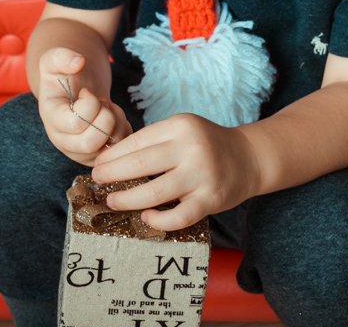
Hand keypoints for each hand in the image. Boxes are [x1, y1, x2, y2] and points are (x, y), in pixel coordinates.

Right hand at [36, 47, 131, 165]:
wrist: (77, 85)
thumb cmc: (66, 73)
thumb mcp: (55, 59)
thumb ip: (62, 56)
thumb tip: (78, 61)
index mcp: (51, 120)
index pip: (75, 124)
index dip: (90, 104)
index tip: (87, 92)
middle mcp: (63, 141)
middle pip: (91, 143)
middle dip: (105, 117)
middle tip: (102, 101)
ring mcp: (81, 151)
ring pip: (109, 147)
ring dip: (116, 121)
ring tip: (106, 107)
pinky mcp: (98, 153)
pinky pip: (120, 147)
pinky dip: (123, 129)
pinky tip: (112, 116)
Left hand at [90, 113, 261, 230]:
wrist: (249, 157)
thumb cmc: (208, 145)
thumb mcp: (184, 130)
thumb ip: (155, 141)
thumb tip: (112, 157)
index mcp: (181, 126)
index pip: (137, 141)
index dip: (113, 155)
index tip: (98, 164)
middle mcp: (191, 148)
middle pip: (140, 164)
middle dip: (112, 174)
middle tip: (97, 180)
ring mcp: (202, 175)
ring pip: (154, 193)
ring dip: (127, 199)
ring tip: (113, 200)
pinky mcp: (211, 199)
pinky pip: (178, 217)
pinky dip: (158, 220)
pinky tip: (146, 217)